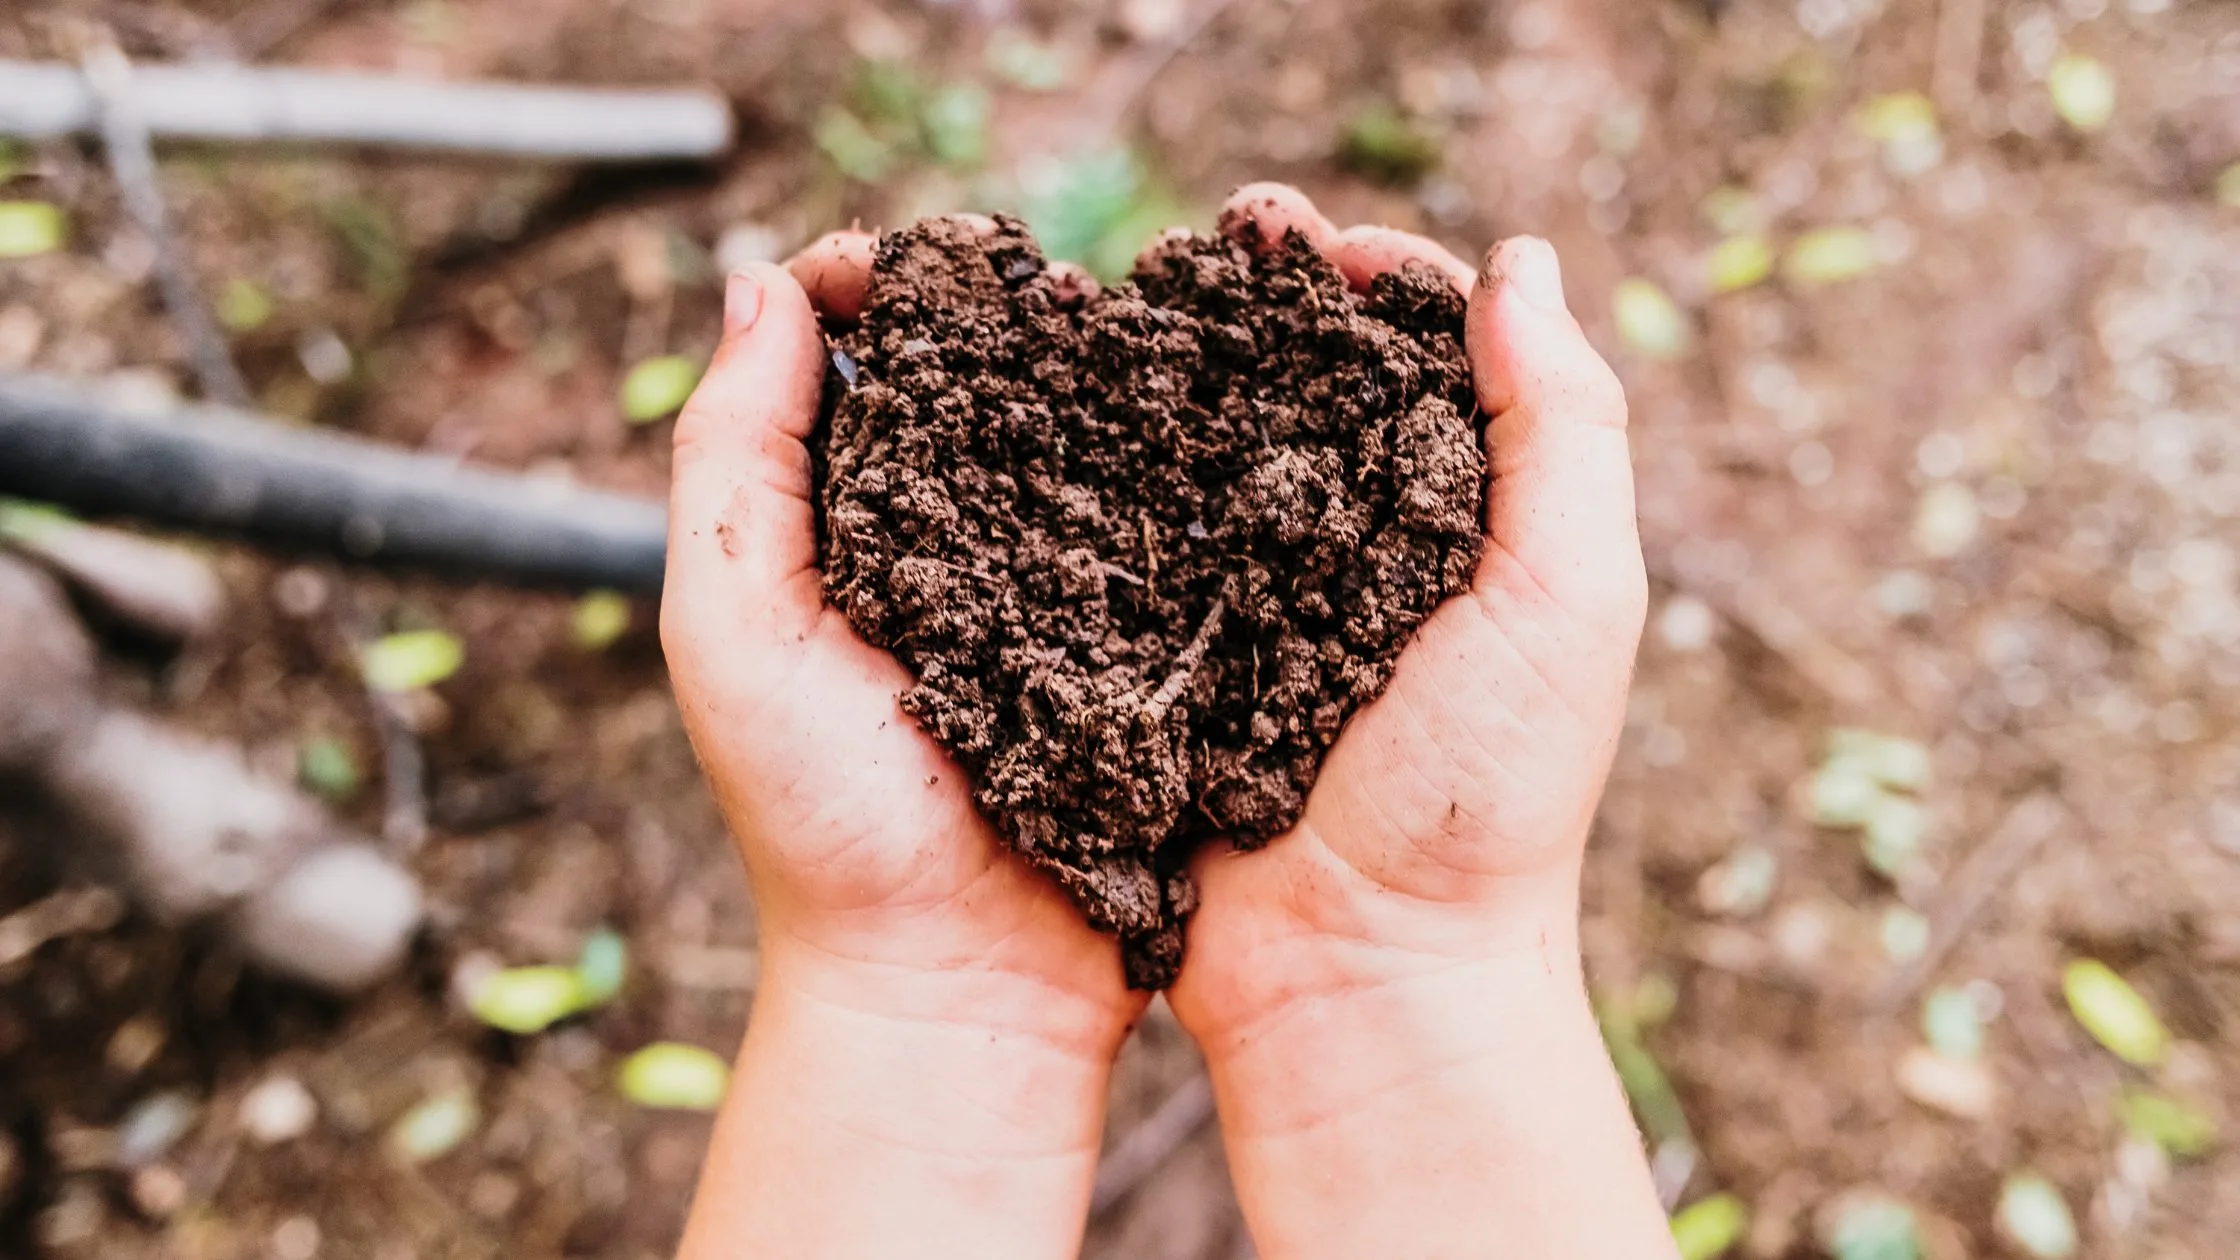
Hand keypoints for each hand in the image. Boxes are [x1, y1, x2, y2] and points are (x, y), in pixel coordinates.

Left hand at [662, 238, 1151, 1259]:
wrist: (962, 985)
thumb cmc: (826, 824)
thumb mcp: (735, 630)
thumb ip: (732, 461)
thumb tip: (758, 280)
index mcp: (838, 533)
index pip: (850, 365)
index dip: (873, 290)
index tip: (916, 259)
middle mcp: (951, 546)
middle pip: (977, 386)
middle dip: (1010, 318)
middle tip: (1052, 280)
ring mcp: (1057, 593)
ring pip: (1086, 447)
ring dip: (1113, 385)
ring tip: (1148, 329)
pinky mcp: (1146, 645)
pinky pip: (1170, 537)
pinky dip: (1189, 478)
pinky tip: (1219, 430)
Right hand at [1160, 186, 1668, 1259]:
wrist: (1360, 975)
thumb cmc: (1481, 800)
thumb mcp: (1564, 600)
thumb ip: (1563, 428)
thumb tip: (1522, 260)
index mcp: (1468, 524)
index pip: (1427, 359)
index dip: (1378, 283)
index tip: (1319, 243)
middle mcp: (1362, 548)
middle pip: (1310, 383)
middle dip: (1264, 297)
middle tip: (1216, 233)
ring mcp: (1260, 599)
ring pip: (1214, 447)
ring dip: (1179, 364)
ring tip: (1132, 294)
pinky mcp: (1173, 654)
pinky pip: (1138, 540)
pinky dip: (1112, 470)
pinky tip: (1071, 413)